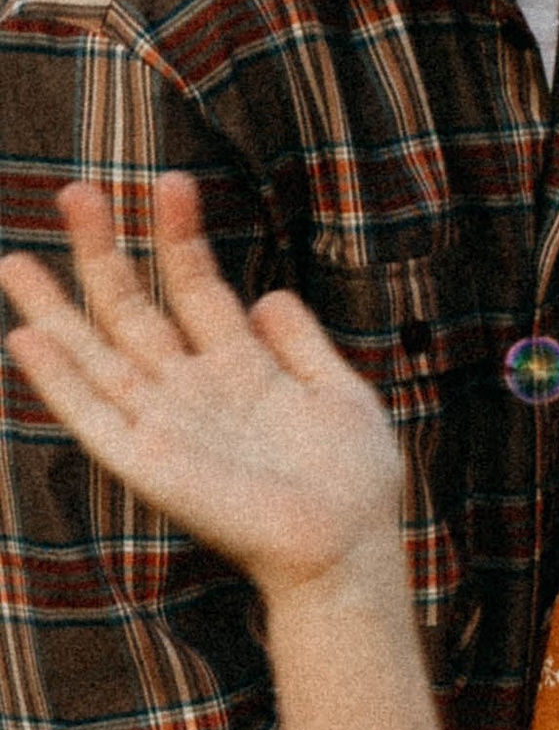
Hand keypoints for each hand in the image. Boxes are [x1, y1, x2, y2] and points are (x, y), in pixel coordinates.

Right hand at [0, 174, 402, 598]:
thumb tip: (266, 294)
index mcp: (238, 368)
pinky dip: (60, 382)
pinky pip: (94, 418)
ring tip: (16, 259)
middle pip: (132, 309)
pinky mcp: (149, 466)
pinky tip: (28, 340)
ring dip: (56, 310)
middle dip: (103, 252)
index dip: (180, 234)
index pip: (195, 285)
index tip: (172, 181)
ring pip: (96, 356)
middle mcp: (192, 391)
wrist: (349, 548)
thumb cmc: (354, 481)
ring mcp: (166, 426)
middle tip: (75, 190)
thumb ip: (302, 343)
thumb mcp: (339, 394)